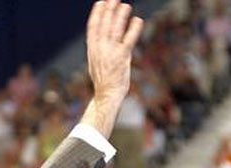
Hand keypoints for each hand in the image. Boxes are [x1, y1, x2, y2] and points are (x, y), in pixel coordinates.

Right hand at [81, 0, 143, 136]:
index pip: (93, 27)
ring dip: (120, 16)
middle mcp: (100, 48)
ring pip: (115, 29)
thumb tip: (99, 39)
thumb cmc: (103, 81)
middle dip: (108, 10)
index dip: (97, 13)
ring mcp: (111, 52)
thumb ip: (98, 49)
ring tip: (126, 5)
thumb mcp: (96, 62)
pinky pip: (129, 39)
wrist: (106, 95)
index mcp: (92, 49)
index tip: (101, 2)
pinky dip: (133, 29)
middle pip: (104, 24)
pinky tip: (138, 20)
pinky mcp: (122, 57)